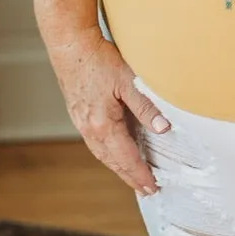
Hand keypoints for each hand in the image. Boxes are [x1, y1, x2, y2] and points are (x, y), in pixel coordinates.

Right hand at [46, 27, 169, 193]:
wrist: (70, 45)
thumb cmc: (98, 60)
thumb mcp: (128, 82)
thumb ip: (146, 107)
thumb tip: (164, 129)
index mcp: (103, 125)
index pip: (126, 158)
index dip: (140, 174)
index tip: (152, 187)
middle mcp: (90, 129)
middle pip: (113, 161)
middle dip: (130, 176)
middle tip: (146, 190)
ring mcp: (82, 123)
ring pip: (103, 154)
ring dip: (118, 167)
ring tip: (133, 177)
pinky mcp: (79, 115)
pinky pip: (96, 143)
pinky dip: (108, 154)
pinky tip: (115, 153)